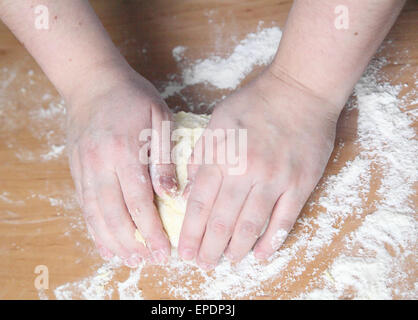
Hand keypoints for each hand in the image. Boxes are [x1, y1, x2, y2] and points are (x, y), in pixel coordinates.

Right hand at [67, 63, 175, 266]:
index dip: (151, 230)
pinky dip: (92, 226)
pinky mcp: (75, 168)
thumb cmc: (132, 97)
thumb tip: (172, 194)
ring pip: (95, 213)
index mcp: (124, 152)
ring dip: (109, 240)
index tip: (162, 251)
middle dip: (131, 242)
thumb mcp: (159, 118)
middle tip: (145, 262)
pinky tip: (102, 241)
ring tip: (124, 259)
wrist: (92, 81)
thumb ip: (165, 157)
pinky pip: (83, 203)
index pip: (139, 202)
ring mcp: (84, 167)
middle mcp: (100, 164)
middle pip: (114, 214)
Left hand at [178, 67, 340, 268]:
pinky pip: (285, 220)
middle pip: (222, 221)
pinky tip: (261, 255)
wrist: (299, 89)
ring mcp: (276, 179)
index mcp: (222, 156)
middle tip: (202, 265)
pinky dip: (272, 241)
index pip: (200, 204)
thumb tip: (187, 194)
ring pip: (252, 225)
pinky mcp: (300, 183)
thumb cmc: (254, 103)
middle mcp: (246, 171)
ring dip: (236, 249)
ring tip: (226, 262)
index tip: (184, 252)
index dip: (190, 233)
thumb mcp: (217, 122)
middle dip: (209, 248)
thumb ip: (200, 157)